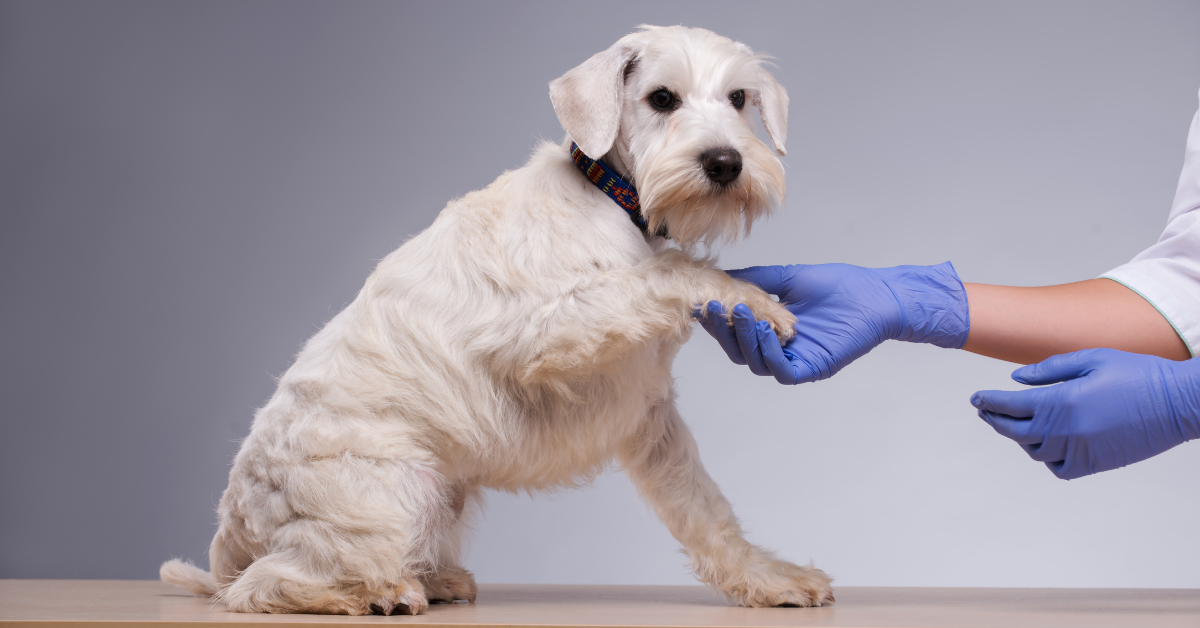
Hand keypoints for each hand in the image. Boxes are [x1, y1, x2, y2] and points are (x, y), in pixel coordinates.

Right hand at [697, 262, 967, 383]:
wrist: (878, 295)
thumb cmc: (840, 287)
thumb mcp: (788, 279)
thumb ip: (755, 281)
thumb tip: (720, 276)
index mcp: (771, 329)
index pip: (735, 331)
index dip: (717, 320)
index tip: (703, 300)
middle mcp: (779, 349)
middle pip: (738, 350)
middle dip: (723, 330)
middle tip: (714, 307)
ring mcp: (794, 360)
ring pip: (755, 362)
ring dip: (744, 338)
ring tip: (741, 311)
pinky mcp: (811, 368)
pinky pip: (781, 370)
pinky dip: (769, 352)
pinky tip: (765, 330)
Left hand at [972, 348, 1199, 479]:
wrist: (1179, 402)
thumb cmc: (1137, 373)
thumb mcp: (1091, 358)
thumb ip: (1049, 369)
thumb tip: (1016, 380)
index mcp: (1062, 401)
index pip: (1009, 405)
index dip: (987, 402)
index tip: (975, 399)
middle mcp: (1066, 430)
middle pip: (1014, 431)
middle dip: (995, 420)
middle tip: (985, 411)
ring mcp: (1081, 450)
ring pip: (1034, 451)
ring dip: (1019, 437)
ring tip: (1014, 423)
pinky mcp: (1097, 464)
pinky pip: (1059, 468)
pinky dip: (1047, 458)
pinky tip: (1046, 444)